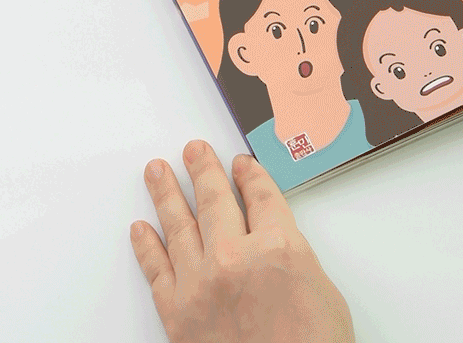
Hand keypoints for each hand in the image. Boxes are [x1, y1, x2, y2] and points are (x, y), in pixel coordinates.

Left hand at [130, 140, 354, 342]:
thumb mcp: (321, 291)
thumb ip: (291, 254)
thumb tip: (271, 239)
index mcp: (279, 247)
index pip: (261, 196)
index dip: (249, 174)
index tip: (240, 163)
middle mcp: (236, 257)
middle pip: (216, 199)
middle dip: (204, 170)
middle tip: (194, 151)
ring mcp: (202, 282)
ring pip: (179, 223)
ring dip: (166, 192)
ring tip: (158, 171)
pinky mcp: (177, 311)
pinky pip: (156, 267)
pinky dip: (146, 245)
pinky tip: (141, 227)